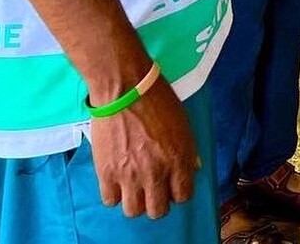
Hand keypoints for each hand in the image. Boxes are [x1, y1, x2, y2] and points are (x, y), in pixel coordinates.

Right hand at [90, 78, 197, 218]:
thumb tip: (193, 168)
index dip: (179, 192)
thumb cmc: (158, 99)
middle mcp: (156, 172)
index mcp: (179, 158)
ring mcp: (129, 175)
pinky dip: (115, 194)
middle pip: (158, 210)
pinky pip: (110, 200)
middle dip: (159, 202)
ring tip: (136, 187)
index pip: (183, 196)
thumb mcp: (183, 122)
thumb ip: (188, 150)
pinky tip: (118, 181)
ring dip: (136, 201)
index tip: (174, 185)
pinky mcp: (106, 173)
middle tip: (155, 188)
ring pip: (134, 211)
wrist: (125, 89)